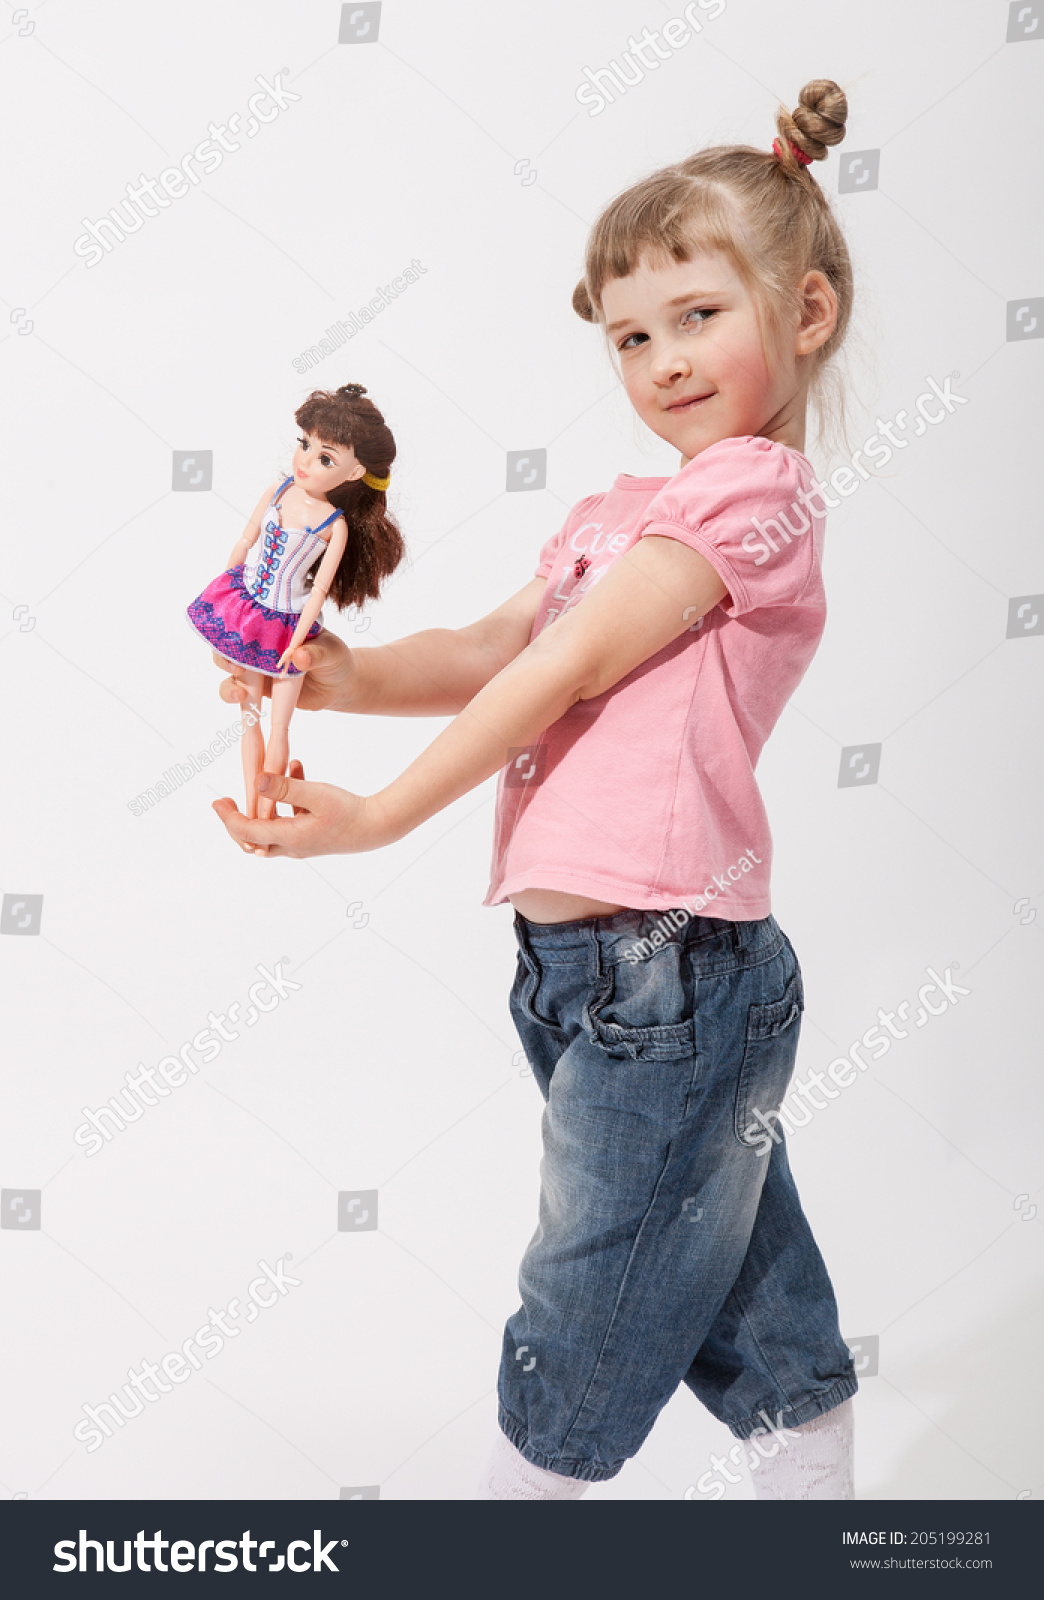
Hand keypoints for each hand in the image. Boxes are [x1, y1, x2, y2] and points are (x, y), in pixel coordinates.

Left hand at [211, 757, 389, 858]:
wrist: (378, 826)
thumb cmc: (349, 812)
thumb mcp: (317, 795)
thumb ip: (286, 787)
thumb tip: (257, 779)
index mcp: (289, 838)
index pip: (247, 833)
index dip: (228, 818)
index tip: (216, 802)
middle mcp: (292, 845)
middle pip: (252, 840)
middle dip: (237, 821)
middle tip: (226, 802)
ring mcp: (302, 841)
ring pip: (270, 828)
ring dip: (264, 804)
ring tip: (267, 777)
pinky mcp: (313, 832)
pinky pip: (291, 817)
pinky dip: (287, 799)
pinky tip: (296, 768)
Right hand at [212, 629, 356, 714]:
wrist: (339, 686)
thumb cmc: (335, 659)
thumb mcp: (331, 651)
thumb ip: (316, 652)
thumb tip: (299, 656)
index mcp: (274, 626)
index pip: (246, 622)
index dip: (234, 630)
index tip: (237, 642)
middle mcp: (260, 645)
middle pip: (229, 648)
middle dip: (224, 658)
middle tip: (235, 670)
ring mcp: (257, 668)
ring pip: (230, 675)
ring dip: (229, 686)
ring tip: (239, 696)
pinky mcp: (259, 690)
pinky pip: (242, 696)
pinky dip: (237, 702)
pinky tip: (245, 711)